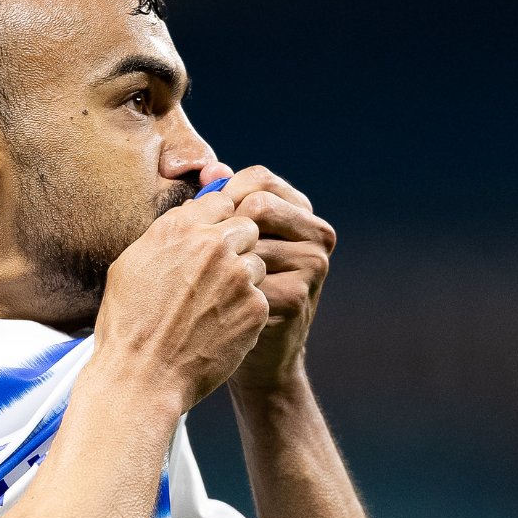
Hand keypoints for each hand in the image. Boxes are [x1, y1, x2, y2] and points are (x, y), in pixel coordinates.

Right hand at [94, 190, 269, 411]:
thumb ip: (166, 234)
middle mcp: (213, 245)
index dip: (218, 218)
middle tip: (220, 271)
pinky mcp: (255, 308)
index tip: (213, 236)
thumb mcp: (131, 265)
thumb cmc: (128, 323)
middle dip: (237, 244)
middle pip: (247, 226)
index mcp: (179, 228)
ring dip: (244, 277)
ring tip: (216, 304)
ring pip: (258, 261)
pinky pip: (261, 296)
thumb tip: (188, 217)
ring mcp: (238, 276)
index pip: (220, 200)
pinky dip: (245, 309)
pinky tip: (221, 326)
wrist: (142, 377)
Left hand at [218, 166, 335, 389]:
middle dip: (224, 223)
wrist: (247, 351)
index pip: (260, 178)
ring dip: (222, 258)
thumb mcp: (228, 238)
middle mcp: (317, 234)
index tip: (200, 217)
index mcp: (300, 211)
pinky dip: (225, 286)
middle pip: (260, 203)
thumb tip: (211, 166)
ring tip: (205, 276)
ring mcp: (314, 265)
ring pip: (252, 240)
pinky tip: (215, 299)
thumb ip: (220, 200)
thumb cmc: (228, 285)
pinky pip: (250, 276)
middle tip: (201, 248)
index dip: (223, 191)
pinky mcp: (299, 295)